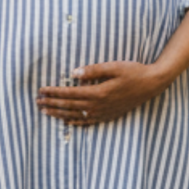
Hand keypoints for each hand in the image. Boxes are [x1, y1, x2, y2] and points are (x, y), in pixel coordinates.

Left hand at [37, 61, 165, 125]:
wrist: (151, 85)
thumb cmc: (133, 72)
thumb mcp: (114, 66)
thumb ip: (93, 70)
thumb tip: (73, 73)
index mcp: (98, 92)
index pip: (69, 93)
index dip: (54, 92)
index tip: (41, 90)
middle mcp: (98, 105)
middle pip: (69, 105)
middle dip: (51, 103)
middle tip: (37, 102)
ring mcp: (103, 113)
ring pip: (75, 115)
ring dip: (58, 114)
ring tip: (45, 111)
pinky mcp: (108, 116)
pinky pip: (87, 121)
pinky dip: (74, 122)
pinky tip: (65, 121)